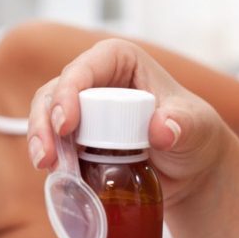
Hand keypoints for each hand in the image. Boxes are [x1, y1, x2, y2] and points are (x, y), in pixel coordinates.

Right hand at [27, 38, 235, 207]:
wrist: (188, 170)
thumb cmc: (194, 136)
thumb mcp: (197, 129)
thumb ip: (184, 126)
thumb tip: (160, 130)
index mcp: (121, 62)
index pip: (87, 66)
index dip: (70, 90)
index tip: (66, 123)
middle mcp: (96, 82)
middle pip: (56, 92)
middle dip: (44, 121)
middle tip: (47, 154)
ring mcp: (82, 111)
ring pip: (46, 116)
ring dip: (40, 141)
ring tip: (45, 166)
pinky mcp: (76, 139)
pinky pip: (52, 143)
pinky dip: (49, 158)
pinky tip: (53, 175)